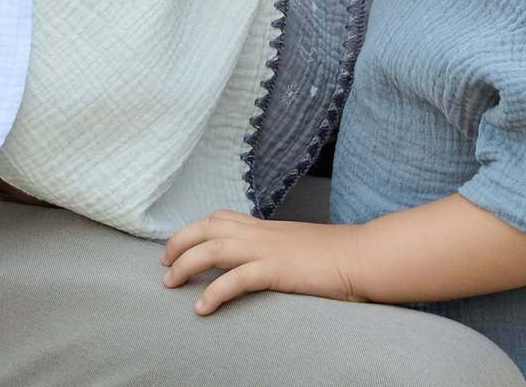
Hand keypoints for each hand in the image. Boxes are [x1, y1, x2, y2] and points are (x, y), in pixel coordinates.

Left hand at [162, 210, 360, 313]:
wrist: (362, 256)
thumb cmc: (336, 256)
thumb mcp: (298, 247)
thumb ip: (277, 250)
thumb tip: (263, 264)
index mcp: (266, 228)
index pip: (220, 217)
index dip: (193, 229)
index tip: (177, 247)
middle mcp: (261, 233)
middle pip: (206, 228)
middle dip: (178, 243)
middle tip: (164, 265)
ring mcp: (267, 250)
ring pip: (212, 248)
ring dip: (185, 265)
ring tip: (170, 284)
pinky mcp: (276, 270)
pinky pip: (236, 279)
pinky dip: (213, 292)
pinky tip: (201, 308)